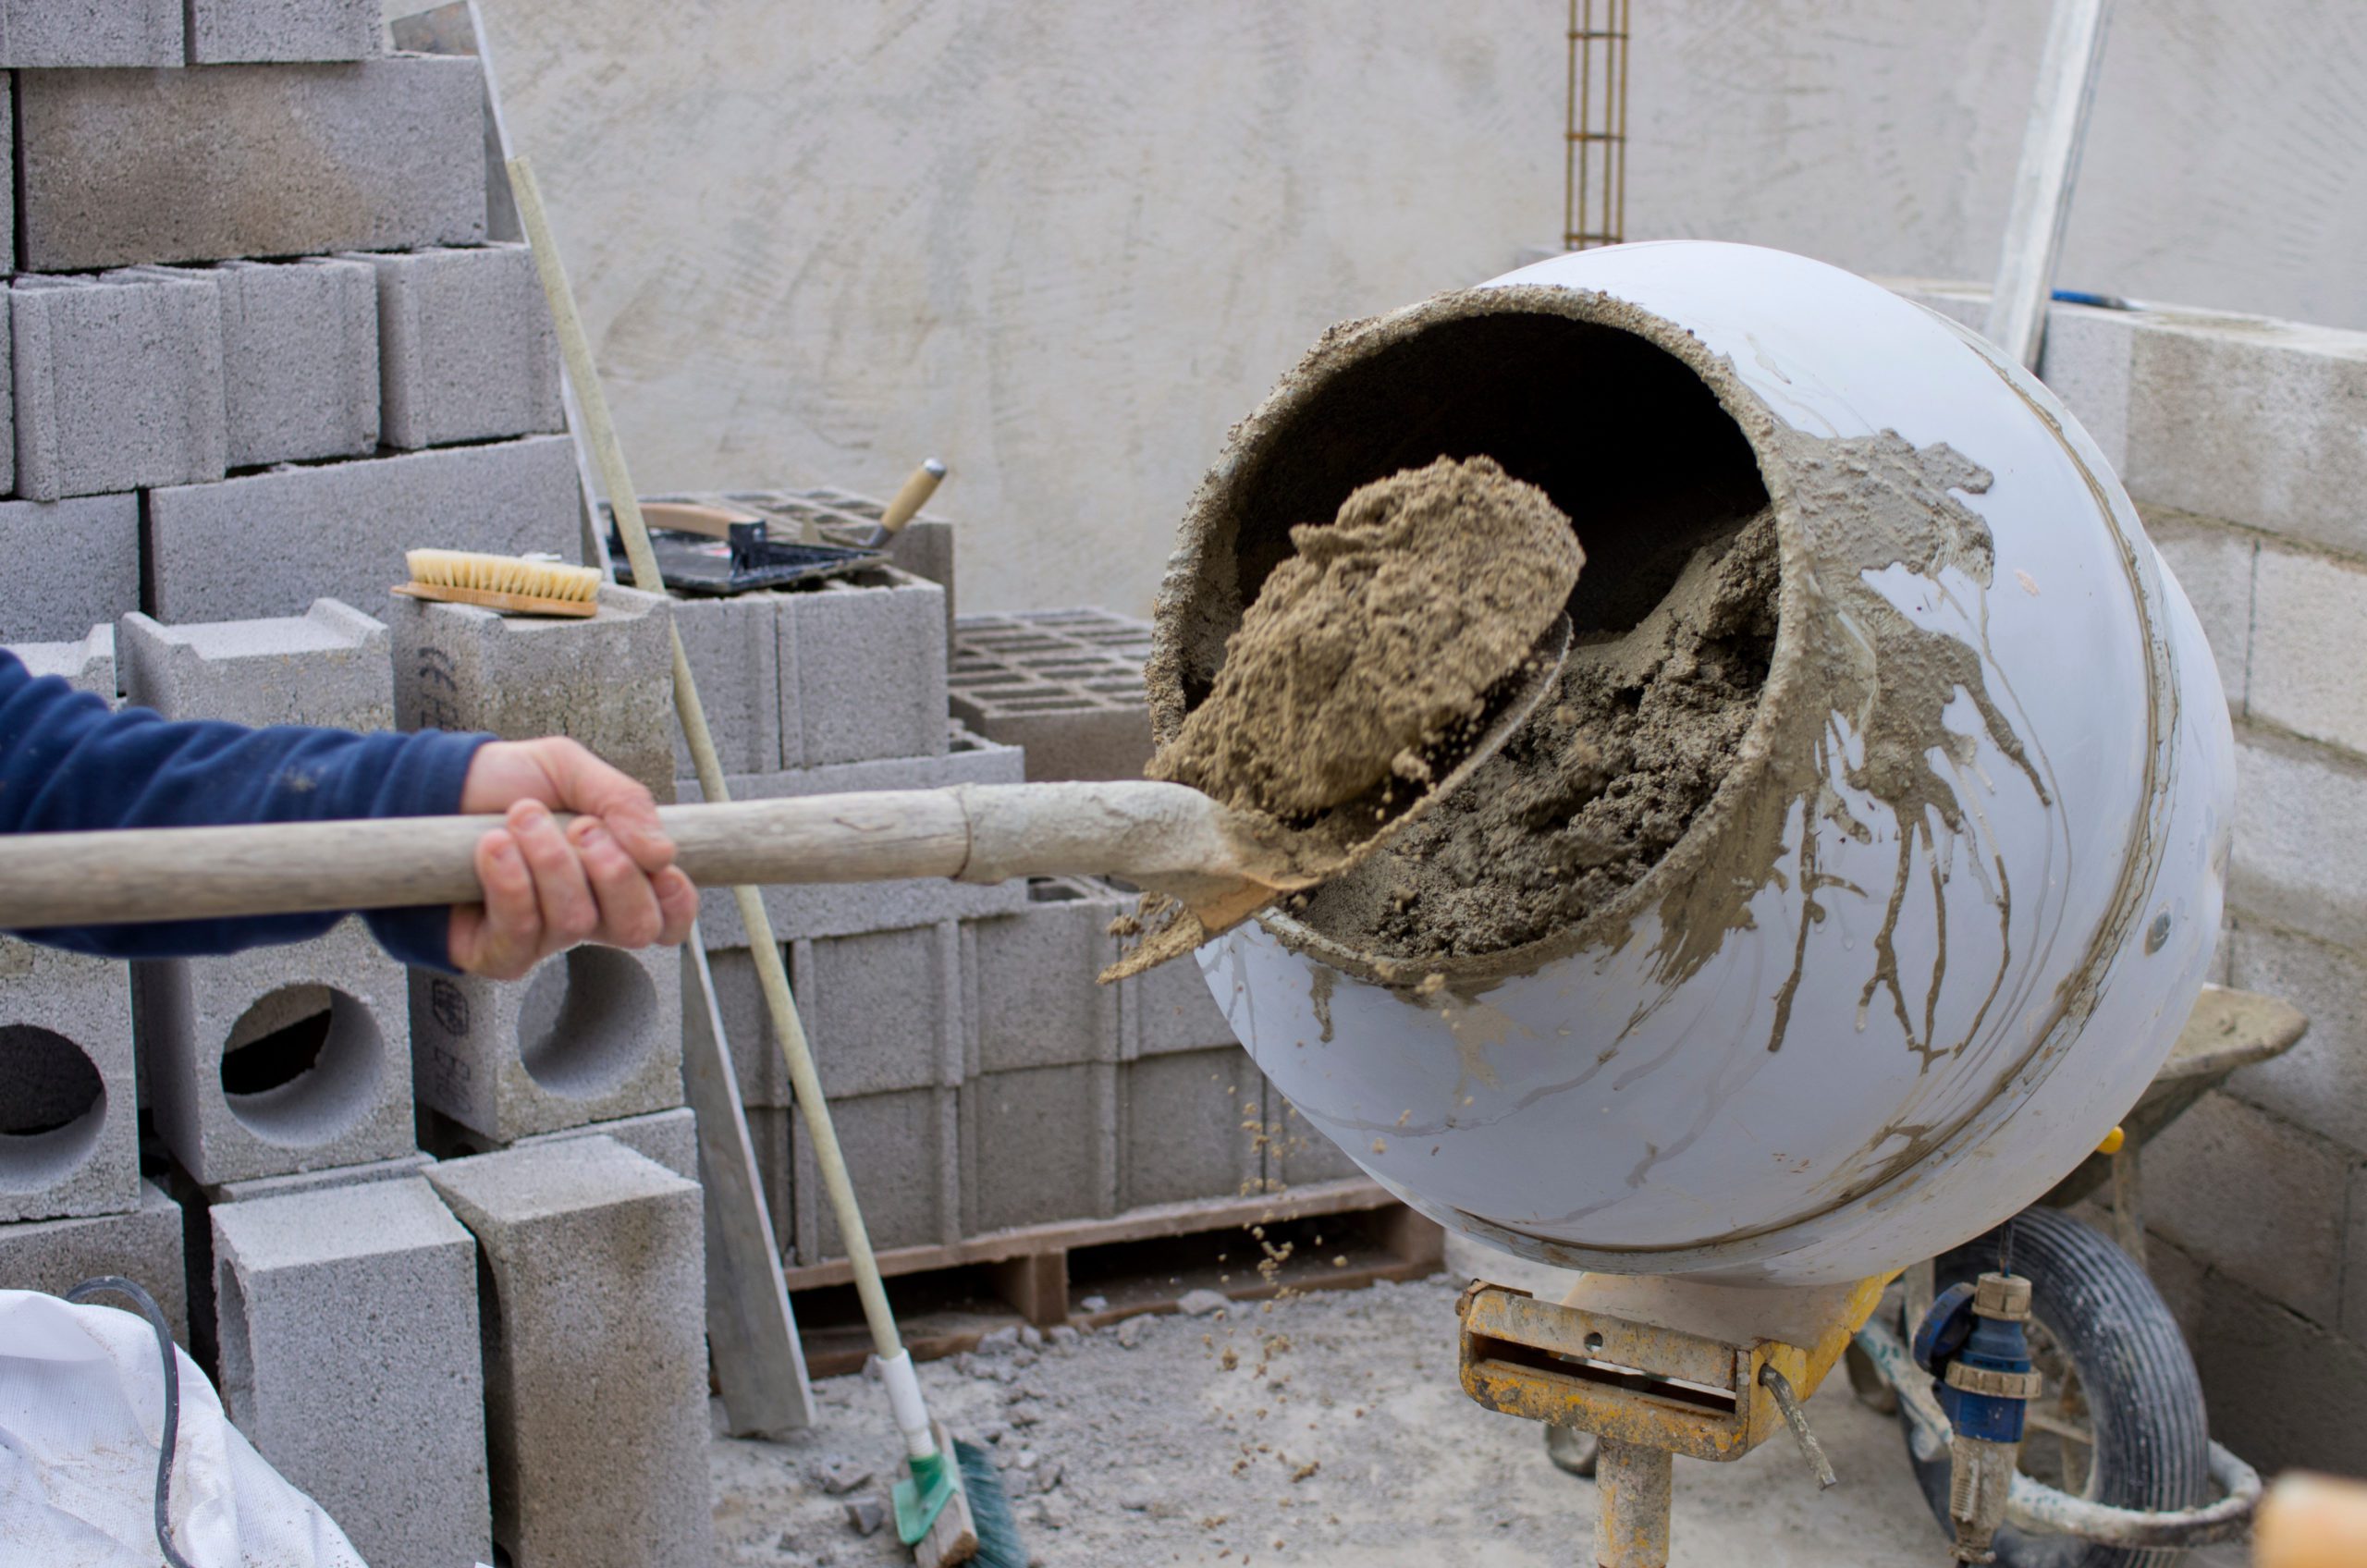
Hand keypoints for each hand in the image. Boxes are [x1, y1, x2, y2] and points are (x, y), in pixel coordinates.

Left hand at [447, 738, 699, 979]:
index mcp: (615, 879)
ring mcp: (542, 939)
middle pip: (635, 928)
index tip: (660, 863)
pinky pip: (521, 934)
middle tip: (580, 827)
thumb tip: (663, 853)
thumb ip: (625, 801)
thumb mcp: (571, 770)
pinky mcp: (497, 953)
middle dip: (613, 871)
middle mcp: (586, 915)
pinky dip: (511, 884)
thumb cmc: (505, 784)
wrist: (431, 790)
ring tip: (521, 819)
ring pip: (575, 922)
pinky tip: (492, 847)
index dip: (676, 900)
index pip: (669, 917)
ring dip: (549, 861)